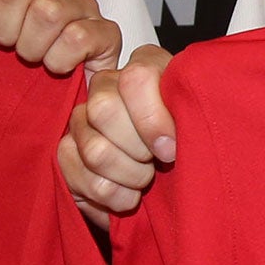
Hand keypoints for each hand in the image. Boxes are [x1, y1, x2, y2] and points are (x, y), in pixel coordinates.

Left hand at [0, 0, 120, 76]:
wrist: (31, 110)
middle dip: (2, 28)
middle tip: (7, 46)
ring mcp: (81, 6)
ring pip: (47, 11)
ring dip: (31, 46)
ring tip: (32, 59)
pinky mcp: (106, 34)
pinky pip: (77, 37)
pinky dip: (58, 60)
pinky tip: (55, 67)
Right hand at [58, 44, 176, 230]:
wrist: (174, 183)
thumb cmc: (188, 149)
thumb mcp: (198, 125)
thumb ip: (190, 114)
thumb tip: (168, 140)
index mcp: (143, 69)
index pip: (136, 78)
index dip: (152, 119)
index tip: (170, 148)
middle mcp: (107, 86)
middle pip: (104, 109)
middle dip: (137, 149)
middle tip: (155, 161)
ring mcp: (82, 118)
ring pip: (95, 150)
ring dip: (129, 176)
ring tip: (145, 179)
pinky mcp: (66, 152)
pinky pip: (78, 175)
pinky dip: (112, 195)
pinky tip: (128, 195)